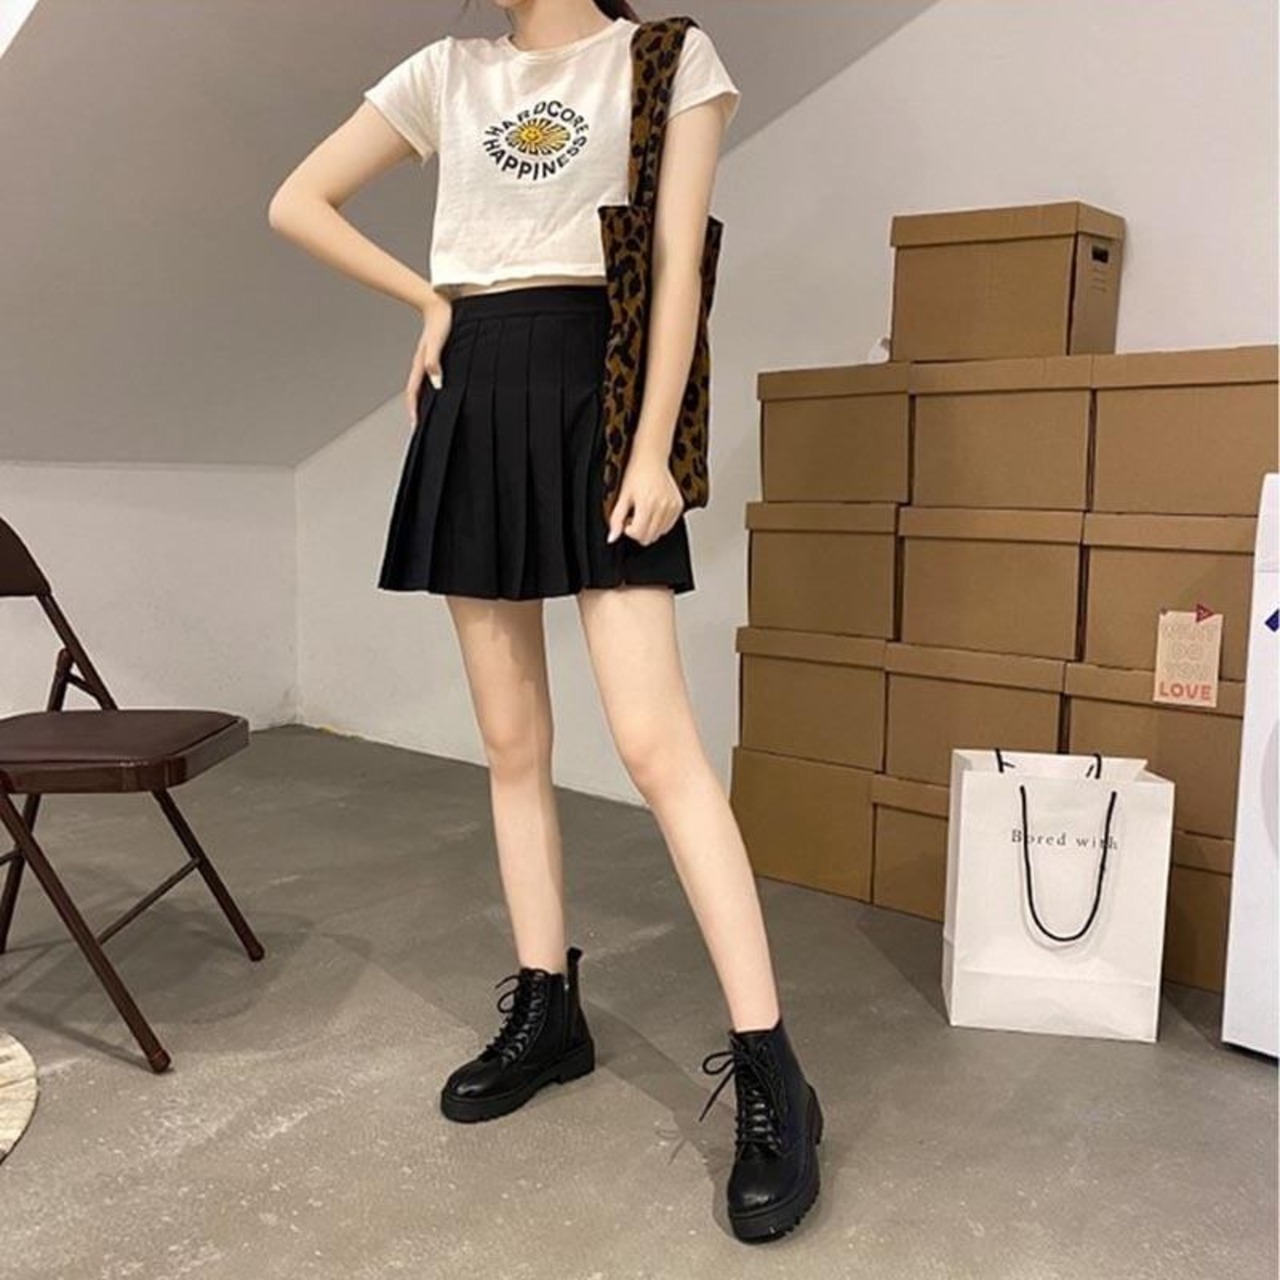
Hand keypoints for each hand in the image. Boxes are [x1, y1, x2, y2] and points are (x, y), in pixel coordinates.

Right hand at [406, 293, 452, 422]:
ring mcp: (428, 363)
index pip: (414, 394)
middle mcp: (422, 366)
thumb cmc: (440, 321)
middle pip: (417, 394)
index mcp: (420, 365)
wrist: (440, 304)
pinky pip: (433, 379)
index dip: (414, 410)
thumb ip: (434, 361)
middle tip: (421, 428)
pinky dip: (435, 391)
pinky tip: (443, 395)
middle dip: (418, 411)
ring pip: (424, 388)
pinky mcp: (436, 359)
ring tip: (432, 417)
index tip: (416, 425)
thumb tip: (436, 382)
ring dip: (426, 403)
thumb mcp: (437, 342)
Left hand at [607, 450, 683, 545]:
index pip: (638, 534)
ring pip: (659, 533)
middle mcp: (662, 506)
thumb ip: (616, 519)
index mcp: (647, 504)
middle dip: (639, 530)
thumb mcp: (622, 497)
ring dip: (650, 527)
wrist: (652, 459)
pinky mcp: (678, 506)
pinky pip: (668, 526)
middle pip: (649, 537)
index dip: (629, 530)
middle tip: (635, 515)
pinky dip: (659, 523)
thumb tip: (612, 538)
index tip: (627, 520)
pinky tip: (653, 510)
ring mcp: (672, 507)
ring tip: (644, 511)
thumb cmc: (636, 474)